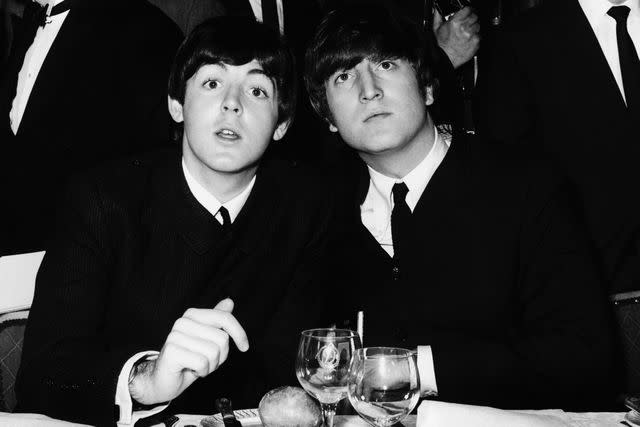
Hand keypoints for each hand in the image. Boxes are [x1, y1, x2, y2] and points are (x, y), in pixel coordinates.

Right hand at [129, 298, 248, 404]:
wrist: (163, 380)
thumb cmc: (188, 359)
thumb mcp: (207, 339)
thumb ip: (217, 320)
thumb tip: (229, 301)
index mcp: (193, 315)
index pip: (225, 317)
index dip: (239, 333)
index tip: (245, 347)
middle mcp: (183, 321)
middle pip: (222, 338)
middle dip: (220, 356)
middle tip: (206, 360)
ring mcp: (175, 335)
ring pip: (214, 352)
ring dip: (210, 365)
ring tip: (197, 365)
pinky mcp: (172, 351)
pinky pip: (202, 363)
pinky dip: (202, 372)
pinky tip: (190, 370)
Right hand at [433, 6, 479, 68]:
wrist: (446, 58)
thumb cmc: (442, 45)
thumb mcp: (436, 29)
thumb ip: (437, 16)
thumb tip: (437, 10)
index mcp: (455, 22)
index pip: (468, 9)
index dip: (468, 11)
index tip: (468, 12)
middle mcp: (464, 27)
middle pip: (474, 16)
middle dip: (471, 19)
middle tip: (466, 23)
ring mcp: (471, 35)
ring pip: (478, 25)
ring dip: (473, 28)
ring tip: (467, 33)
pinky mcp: (476, 42)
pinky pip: (479, 35)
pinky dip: (475, 37)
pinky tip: (468, 39)